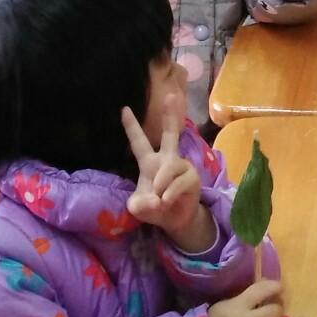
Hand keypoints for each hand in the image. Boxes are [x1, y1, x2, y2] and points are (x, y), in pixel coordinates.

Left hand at [121, 101, 213, 252]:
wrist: (175, 221)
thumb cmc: (154, 208)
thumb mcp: (138, 208)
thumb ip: (140, 204)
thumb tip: (156, 199)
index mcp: (149, 162)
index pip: (139, 142)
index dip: (131, 126)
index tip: (124, 109)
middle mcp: (167, 160)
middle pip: (170, 134)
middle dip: (170, 116)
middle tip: (172, 95)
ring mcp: (181, 167)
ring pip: (170, 166)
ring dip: (162, 183)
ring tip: (160, 199)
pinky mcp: (192, 178)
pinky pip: (178, 182)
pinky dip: (170, 194)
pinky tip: (167, 201)